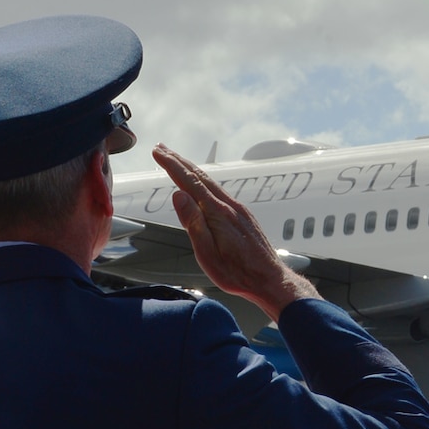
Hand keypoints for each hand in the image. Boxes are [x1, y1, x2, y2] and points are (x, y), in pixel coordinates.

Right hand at [153, 144, 317, 320]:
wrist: (270, 280)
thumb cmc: (238, 273)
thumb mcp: (208, 254)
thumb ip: (192, 223)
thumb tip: (178, 195)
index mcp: (218, 213)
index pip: (189, 182)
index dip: (171, 166)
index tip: (158, 153)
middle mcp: (230, 206)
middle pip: (200, 177)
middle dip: (179, 161)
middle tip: (162, 148)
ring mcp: (238, 210)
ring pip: (210, 182)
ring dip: (191, 169)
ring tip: (177, 161)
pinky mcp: (243, 216)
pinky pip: (219, 191)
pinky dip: (204, 181)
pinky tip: (200, 184)